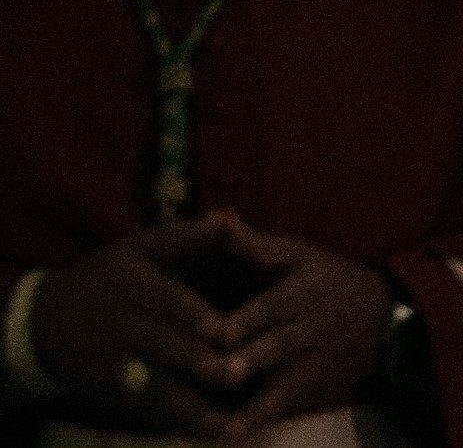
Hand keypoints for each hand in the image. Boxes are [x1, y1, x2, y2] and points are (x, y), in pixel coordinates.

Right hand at [30, 214, 239, 435]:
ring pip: (158, 391)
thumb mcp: (139, 248)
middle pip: (165, 350)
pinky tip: (212, 435)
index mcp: (137, 290)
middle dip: (200, 365)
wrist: (43, 322)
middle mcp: (127, 330)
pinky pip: (148, 414)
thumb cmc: (107, 277)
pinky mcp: (115, 394)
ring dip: (194, 409)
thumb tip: (229, 218)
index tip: (227, 332)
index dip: (196, 320)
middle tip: (238, 374)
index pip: (168, 305)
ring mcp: (119, 367)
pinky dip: (178, 426)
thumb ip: (186, 236)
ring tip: (230, 426)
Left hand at [212, 217, 389, 436]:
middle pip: (276, 349)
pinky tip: (231, 436)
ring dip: (254, 409)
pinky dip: (261, 423)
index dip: (241, 320)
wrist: (383, 316)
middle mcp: (307, 332)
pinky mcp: (316, 392)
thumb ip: (252, 244)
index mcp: (299, 294)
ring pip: (282, 390)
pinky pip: (287, 410)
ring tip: (224, 429)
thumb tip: (213, 217)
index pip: (269, 307)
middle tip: (222, 374)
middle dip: (251, 362)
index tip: (209, 332)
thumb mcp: (297, 255)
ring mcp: (313, 367)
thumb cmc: (326, 280)